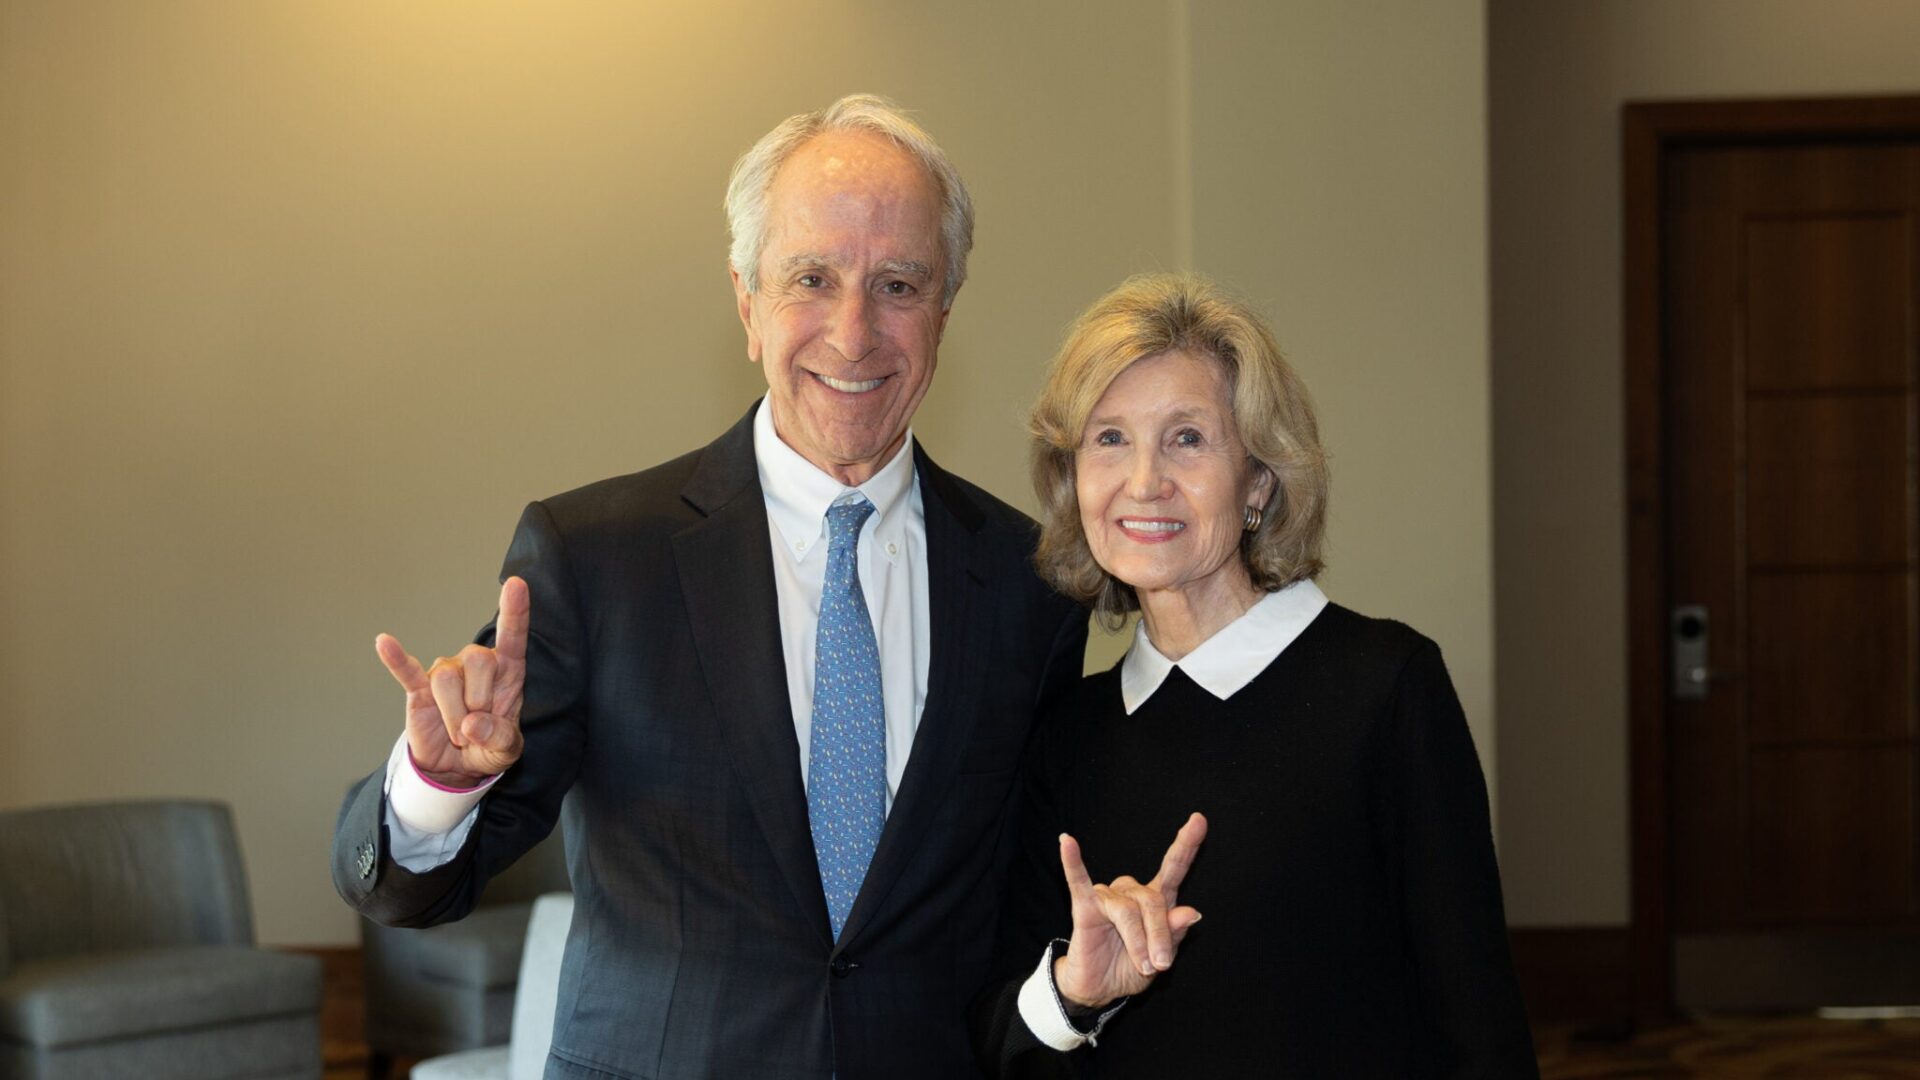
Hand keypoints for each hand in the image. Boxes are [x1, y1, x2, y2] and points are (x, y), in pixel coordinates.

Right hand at [375, 576, 529, 786]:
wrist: (456, 767)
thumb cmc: (488, 747)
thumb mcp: (507, 750)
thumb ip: (501, 737)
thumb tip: (473, 724)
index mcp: (506, 671)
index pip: (513, 635)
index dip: (514, 611)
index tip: (517, 584)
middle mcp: (475, 663)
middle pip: (478, 660)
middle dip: (479, 701)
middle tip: (476, 727)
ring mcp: (445, 673)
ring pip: (447, 679)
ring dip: (453, 715)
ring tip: (458, 733)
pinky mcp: (419, 688)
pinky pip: (406, 670)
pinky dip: (396, 658)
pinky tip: (384, 642)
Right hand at [1053, 812, 1207, 1009]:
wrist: (1100, 990)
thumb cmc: (1130, 970)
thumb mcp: (1160, 958)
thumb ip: (1174, 934)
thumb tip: (1192, 912)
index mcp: (1155, 899)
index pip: (1173, 867)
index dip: (1187, 845)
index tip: (1199, 820)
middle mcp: (1131, 891)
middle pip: (1153, 901)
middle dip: (1159, 936)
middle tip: (1161, 965)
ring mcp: (1107, 897)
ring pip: (1128, 910)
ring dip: (1138, 942)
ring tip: (1144, 966)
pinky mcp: (1084, 907)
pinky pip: (1079, 881)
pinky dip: (1073, 862)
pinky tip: (1067, 842)